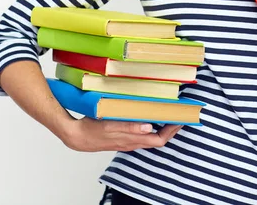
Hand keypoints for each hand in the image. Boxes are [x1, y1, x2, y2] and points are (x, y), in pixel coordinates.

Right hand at [61, 117, 182, 151]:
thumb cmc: (92, 130)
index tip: (181, 119)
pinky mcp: (123, 137)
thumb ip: (130, 127)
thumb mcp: (111, 126)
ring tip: (170, 113)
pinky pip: (142, 134)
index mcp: (132, 140)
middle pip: (158, 139)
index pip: (159, 139)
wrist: (76, 136)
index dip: (172, 130)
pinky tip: (151, 116)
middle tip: (180, 114)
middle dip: (171, 128)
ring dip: (162, 126)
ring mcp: (128, 141)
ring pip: (151, 137)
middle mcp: (132, 142)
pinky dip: (151, 126)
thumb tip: (149, 127)